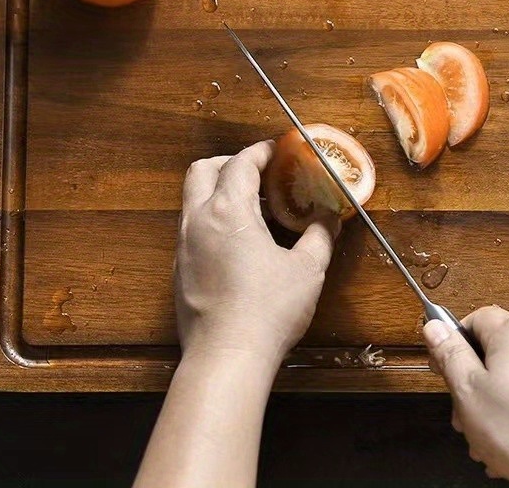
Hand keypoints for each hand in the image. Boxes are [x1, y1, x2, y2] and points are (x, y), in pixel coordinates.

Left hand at [176, 140, 337, 364]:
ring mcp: (183, 245)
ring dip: (219, 191)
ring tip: (253, 209)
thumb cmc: (268, 310)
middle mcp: (198, 220)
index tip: (277, 150)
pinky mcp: (179, 269)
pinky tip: (238, 242)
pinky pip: (191, 227)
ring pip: (193, 199)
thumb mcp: (308, 269)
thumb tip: (329, 218)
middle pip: (203, 170)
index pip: (240, 163)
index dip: (260, 152)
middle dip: (229, 163)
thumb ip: (320, 235)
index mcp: (229, 210)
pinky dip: (212, 219)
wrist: (226, 357)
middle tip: (258, 173)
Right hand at [423, 307, 508, 487]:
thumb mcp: (469, 391)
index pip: (475, 317)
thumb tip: (434, 326)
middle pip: (493, 349)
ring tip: (484, 436)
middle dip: (473, 381)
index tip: (443, 366)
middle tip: (462, 412)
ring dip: (492, 401)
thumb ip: (450, 354)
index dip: (454, 341)